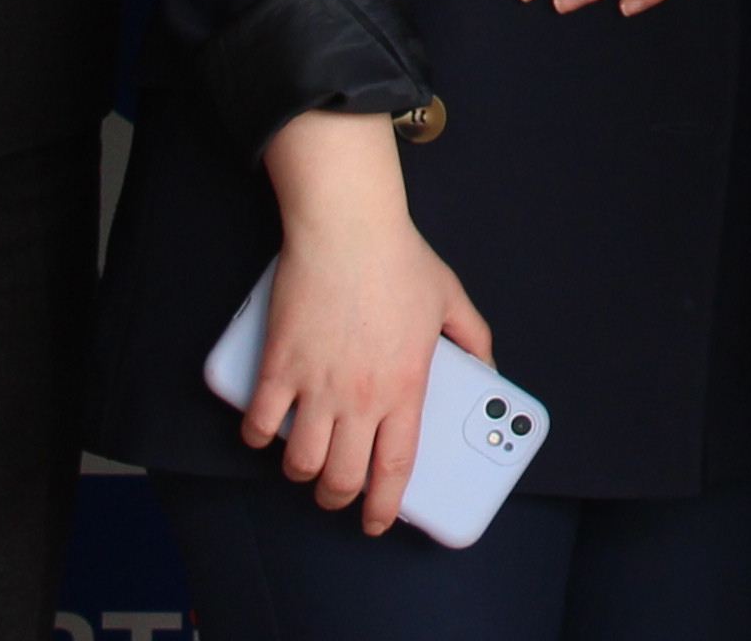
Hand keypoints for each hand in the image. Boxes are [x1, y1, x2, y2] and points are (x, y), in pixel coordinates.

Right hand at [244, 112, 492, 537]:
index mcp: (406, 386)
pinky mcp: (279, 365)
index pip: (395, 470)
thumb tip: (491, 371)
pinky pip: (260, 424)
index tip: (378, 522)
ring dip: (301, 473)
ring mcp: (317, 384)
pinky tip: (266, 431)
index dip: (384, 508)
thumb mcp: (452, 299)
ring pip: (300, 461)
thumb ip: (475, 340)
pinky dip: (259, 436)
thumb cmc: (400, 260)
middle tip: (337, 494)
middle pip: (342, 478)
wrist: (348, 227)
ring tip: (305, 465)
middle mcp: (361, 396)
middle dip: (337, 498)